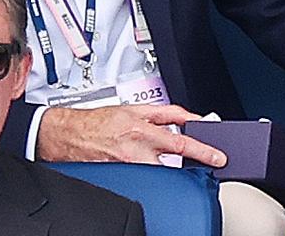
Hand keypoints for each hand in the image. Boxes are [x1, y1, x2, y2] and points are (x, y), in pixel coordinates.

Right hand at [36, 104, 226, 166]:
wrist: (66, 134)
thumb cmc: (98, 121)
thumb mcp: (134, 108)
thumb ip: (165, 113)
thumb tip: (189, 118)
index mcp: (142, 129)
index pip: (180, 140)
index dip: (202, 149)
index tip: (217, 156)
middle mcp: (136, 150)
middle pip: (173, 159)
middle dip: (193, 161)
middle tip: (210, 161)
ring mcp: (128, 165)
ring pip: (160, 171)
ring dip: (171, 167)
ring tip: (174, 161)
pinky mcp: (120, 175)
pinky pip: (144, 177)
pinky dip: (152, 172)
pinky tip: (152, 167)